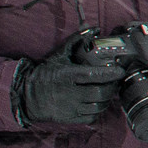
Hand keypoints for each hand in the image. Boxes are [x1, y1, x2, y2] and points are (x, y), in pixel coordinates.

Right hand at [11, 37, 125, 127]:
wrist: (27, 96)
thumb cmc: (45, 73)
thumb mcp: (59, 55)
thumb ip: (77, 41)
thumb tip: (94, 29)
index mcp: (68, 76)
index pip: (94, 76)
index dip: (111, 74)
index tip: (121, 70)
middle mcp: (70, 93)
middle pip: (100, 93)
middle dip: (112, 87)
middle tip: (116, 81)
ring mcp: (70, 108)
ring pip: (98, 106)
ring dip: (107, 99)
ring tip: (108, 91)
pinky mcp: (69, 119)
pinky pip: (91, 117)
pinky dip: (98, 110)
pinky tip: (98, 102)